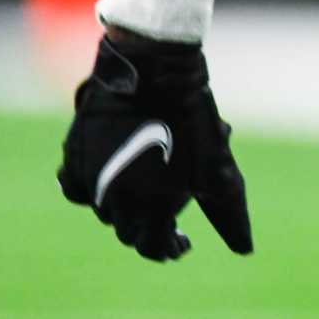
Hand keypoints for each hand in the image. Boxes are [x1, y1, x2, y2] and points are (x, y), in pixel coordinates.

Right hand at [58, 29, 252, 261]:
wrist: (154, 70)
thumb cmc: (191, 117)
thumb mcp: (218, 167)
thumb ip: (227, 212)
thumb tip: (244, 248)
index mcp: (150, 208)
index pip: (152, 247)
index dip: (169, 249)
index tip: (183, 241)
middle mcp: (114, 199)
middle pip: (128, 231)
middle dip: (148, 228)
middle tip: (166, 216)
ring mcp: (90, 177)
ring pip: (104, 208)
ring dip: (125, 206)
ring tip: (148, 186)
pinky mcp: (74, 154)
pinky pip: (74, 186)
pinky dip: (90, 188)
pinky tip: (106, 179)